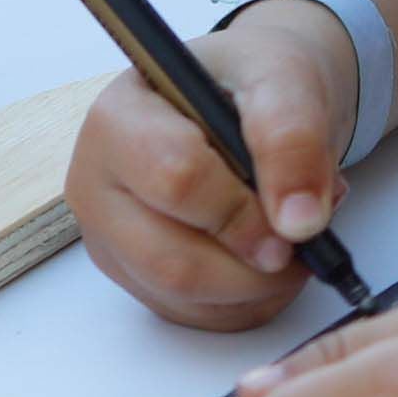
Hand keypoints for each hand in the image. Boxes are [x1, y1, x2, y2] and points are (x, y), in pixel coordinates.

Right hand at [62, 10, 359, 331]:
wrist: (253, 100)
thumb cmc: (256, 81)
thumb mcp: (285, 80)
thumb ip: (293, 137)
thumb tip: (300, 223)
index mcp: (117, 120)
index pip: (174, 182)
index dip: (243, 213)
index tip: (295, 221)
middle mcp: (95, 184)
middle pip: (169, 260)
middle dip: (253, 267)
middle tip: (302, 244)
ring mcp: (109, 237)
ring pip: (183, 298)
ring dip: (257, 287)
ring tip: (291, 239)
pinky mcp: (134, 276)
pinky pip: (194, 316)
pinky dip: (247, 303)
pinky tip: (268, 261)